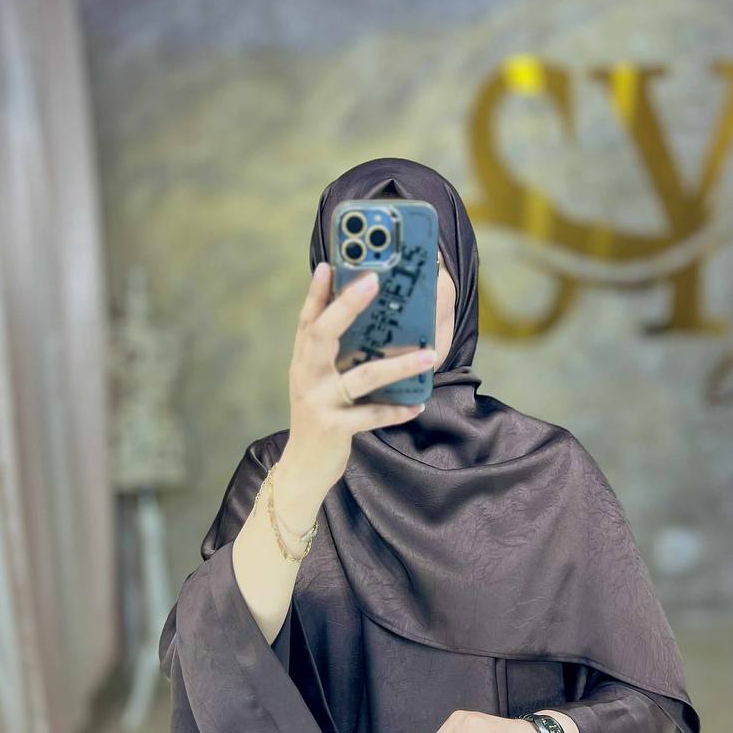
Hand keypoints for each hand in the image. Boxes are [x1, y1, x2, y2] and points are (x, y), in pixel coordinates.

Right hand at [285, 262, 436, 492]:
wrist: (303, 468)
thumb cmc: (320, 418)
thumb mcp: (318, 383)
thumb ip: (333, 356)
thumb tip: (369, 327)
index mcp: (303, 361)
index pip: (308, 319)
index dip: (317, 292)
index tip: (329, 264)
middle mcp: (306, 375)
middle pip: (323, 333)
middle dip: (348, 305)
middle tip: (374, 280)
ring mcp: (318, 401)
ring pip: (362, 376)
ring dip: (399, 365)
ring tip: (429, 354)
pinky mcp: (334, 426)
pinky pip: (372, 414)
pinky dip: (397, 410)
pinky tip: (418, 404)